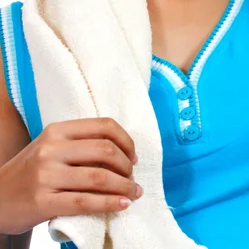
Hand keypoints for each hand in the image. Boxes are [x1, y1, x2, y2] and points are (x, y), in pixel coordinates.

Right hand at [0, 117, 141, 234]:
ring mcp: (46, 175)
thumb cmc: (31, 171)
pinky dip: (109, 204)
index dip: (126, 141)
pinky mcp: (43, 201)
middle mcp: (52, 149)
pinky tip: (121, 205)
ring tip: (133, 193)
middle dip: (127, 165)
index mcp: (58, 130)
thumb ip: (80, 144)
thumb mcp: (51, 147)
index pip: (104, 126)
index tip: (134, 156)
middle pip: (105, 150)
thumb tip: (124, 152)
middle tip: (132, 178)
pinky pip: (85, 202)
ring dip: (124, 186)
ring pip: (99, 176)